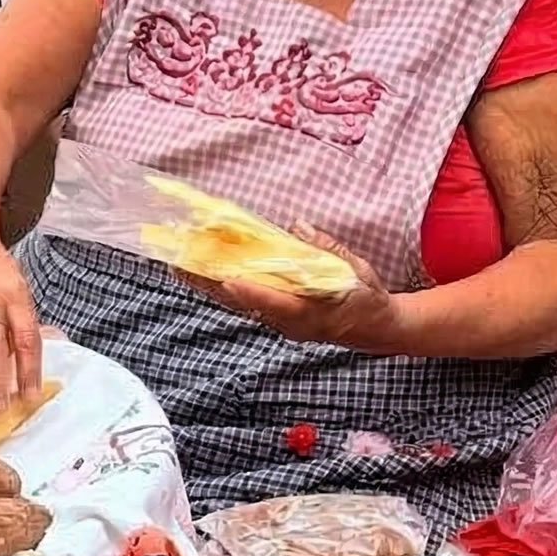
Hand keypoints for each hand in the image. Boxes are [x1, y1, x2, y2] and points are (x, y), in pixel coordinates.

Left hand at [181, 224, 406, 353]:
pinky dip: (221, 288)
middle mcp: (291, 322)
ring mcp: (280, 322)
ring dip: (209, 285)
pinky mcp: (276, 318)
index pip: (278, 303)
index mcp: (314, 313)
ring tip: (179, 266)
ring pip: (238, 304)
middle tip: (180, 265)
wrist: (377, 329)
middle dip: (211, 285)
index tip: (230, 280)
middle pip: (244, 304)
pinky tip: (203, 273)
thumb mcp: (358, 272)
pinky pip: (243, 303)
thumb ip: (329, 251)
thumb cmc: (368, 299)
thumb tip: (298, 226)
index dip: (253, 293)